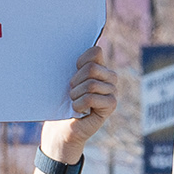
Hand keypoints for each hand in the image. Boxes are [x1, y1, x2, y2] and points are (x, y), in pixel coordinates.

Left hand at [38, 43, 119, 166]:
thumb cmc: (62, 103)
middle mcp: (109, 77)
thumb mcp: (66, 81)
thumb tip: (69, 45)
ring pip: (91, 84)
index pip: (96, 51)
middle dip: (75, 81)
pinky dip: (80, 104)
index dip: (81, 61)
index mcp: (99, 67)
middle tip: (71, 92)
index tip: (73, 71)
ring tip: (74, 102)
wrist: (61, 128)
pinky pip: (92, 98)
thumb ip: (74, 66)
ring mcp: (112, 91)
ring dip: (76, 95)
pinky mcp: (111, 105)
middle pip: (92, 68)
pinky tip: (78, 110)